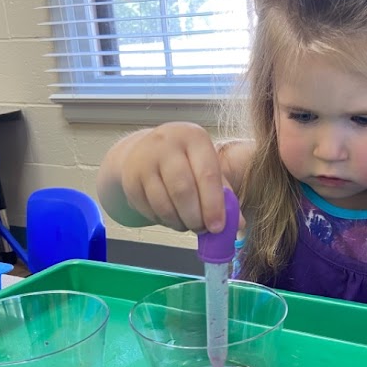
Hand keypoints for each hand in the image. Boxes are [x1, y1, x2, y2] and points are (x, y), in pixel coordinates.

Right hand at [117, 122, 234, 232]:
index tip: (217, 227)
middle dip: (195, 217)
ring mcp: (144, 160)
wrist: (144, 152)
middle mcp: (166, 143)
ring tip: (188, 224)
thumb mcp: (206, 167)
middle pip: (183, 190)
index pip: (207, 174)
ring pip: (164, 203)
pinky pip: (149, 210)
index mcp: (193, 137)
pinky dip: (163, 221)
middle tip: (202, 229)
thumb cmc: (185, 162)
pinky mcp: (130, 179)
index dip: (213, 204)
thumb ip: (224, 194)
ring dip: (179, 222)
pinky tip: (172, 217)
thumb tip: (237, 224)